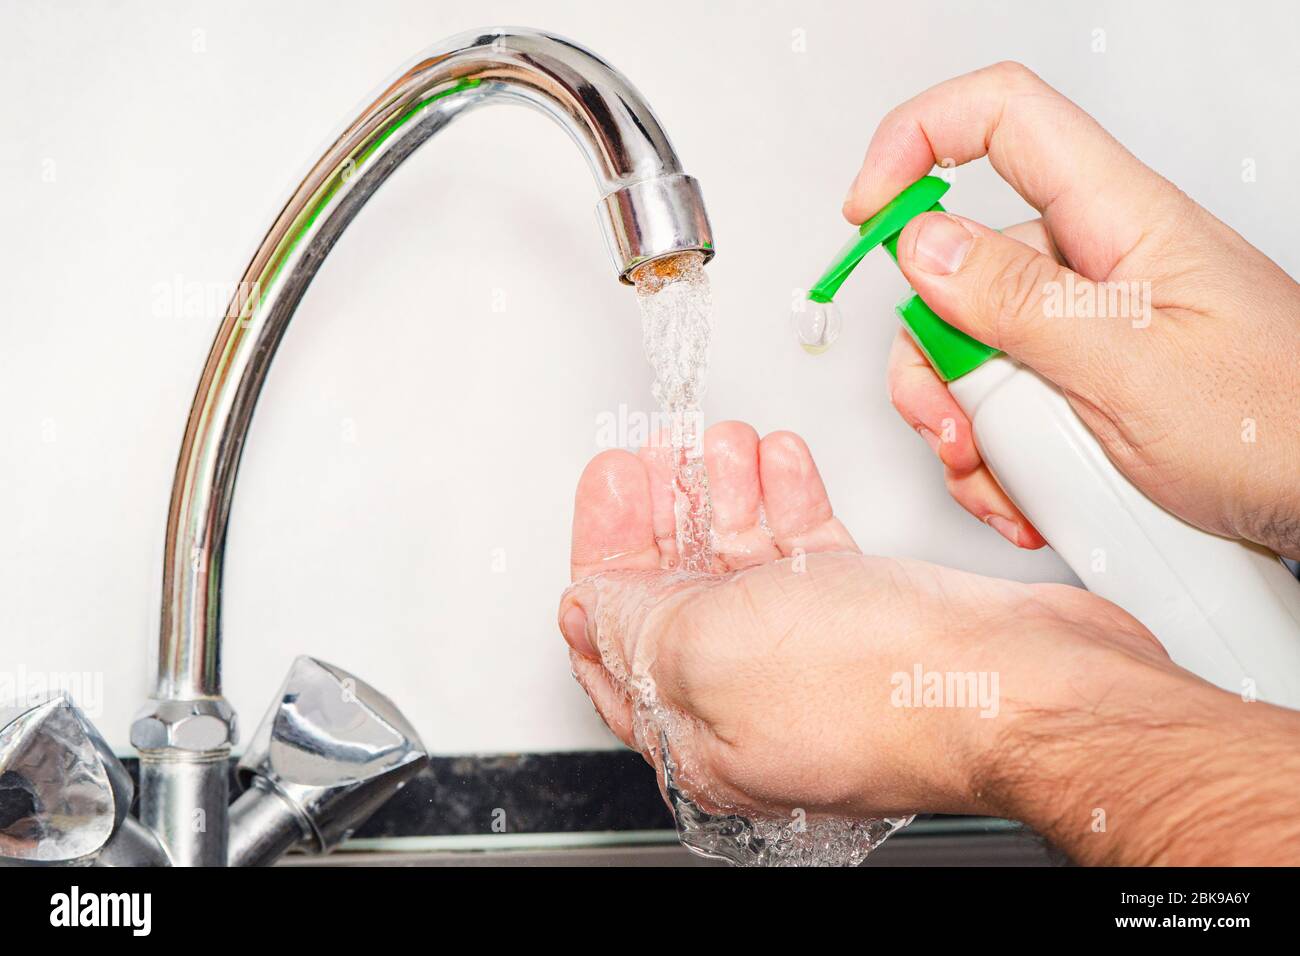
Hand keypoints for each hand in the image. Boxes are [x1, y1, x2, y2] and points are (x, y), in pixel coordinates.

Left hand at [557, 422, 1168, 820]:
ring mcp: (817, 658)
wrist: (1021, 686)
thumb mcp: (703, 649)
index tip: (608, 488)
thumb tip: (590, 607)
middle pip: (684, 592)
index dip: (604, 555)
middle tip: (652, 455)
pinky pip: (810, 551)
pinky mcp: (873, 618)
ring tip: (719, 443)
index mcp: (700, 731)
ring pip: (749, 562)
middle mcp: (757, 701)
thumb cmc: (879, 691)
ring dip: (728, 492)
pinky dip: (789, 499)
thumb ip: (633, 624)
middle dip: (664, 513)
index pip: (619, 640)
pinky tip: (780, 462)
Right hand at [845, 62, 1299, 557]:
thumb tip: (924, 244)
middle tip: (952, 420)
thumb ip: (1021, 301)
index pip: (1003, 119)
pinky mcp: (1076, 381)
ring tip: (1001, 477)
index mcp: (1120, 219)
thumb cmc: (1279, 427)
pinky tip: (1020, 490)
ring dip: (962, 424)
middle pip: (957, 264)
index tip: (868, 213)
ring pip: (966, 348)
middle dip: (931, 354)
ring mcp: (1080, 326)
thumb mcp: (1136, 367)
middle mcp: (1093, 263)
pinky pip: (996, 401)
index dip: (918, 141)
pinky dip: (991, 455)